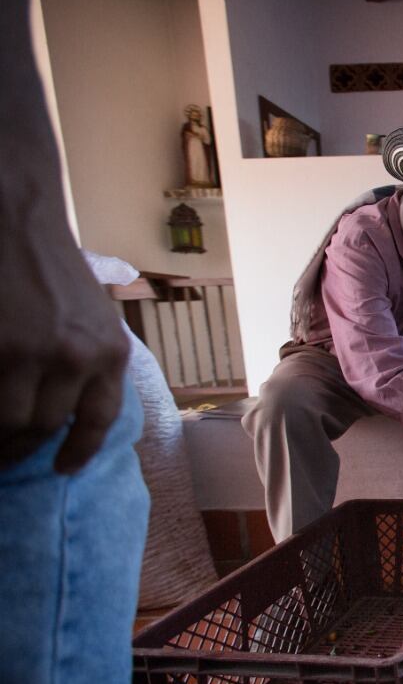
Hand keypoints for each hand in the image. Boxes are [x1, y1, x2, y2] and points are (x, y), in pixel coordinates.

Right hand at [0, 228, 128, 472]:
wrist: (14, 215)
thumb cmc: (50, 263)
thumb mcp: (94, 313)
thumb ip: (92, 358)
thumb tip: (75, 409)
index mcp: (110, 350)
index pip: (99, 419)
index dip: (79, 451)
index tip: (63, 469)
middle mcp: (78, 356)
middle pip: (44, 426)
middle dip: (20, 449)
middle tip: (2, 458)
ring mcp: (31, 352)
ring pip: (9, 421)